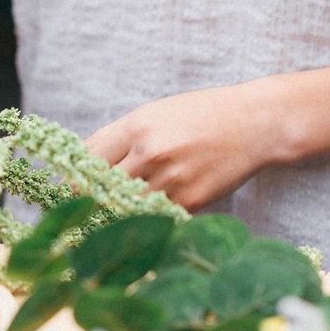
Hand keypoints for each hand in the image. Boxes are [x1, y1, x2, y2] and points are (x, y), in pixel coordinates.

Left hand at [83, 83, 277, 210]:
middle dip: (93, 197)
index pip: (87, 160)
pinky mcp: (189, 201)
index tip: (74, 186)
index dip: (76, 176)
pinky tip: (145, 212)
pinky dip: (145, 217)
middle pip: (101, 188)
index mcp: (136, 127)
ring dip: (117, 211)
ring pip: (125, 207)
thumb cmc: (199, 116)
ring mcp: (170, 180)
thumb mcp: (152, 114)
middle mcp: (150, 153)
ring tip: (117, 211)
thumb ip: (115, 138)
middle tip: (90, 205)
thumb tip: (79, 164)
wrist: (255, 124)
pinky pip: (153, 216)